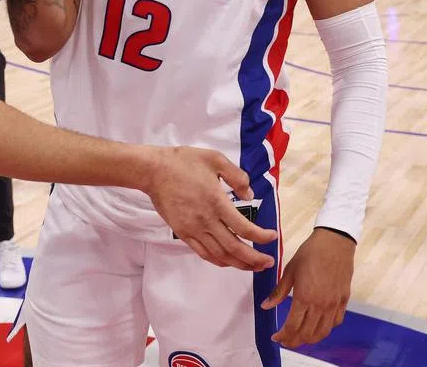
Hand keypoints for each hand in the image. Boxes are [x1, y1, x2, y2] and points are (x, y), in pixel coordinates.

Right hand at [145, 146, 277, 270]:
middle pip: (235, 248)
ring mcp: (193, 229)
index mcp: (217, 202)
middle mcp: (207, 221)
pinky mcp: (183, 233)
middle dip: (254, 259)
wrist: (153, 171)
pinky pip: (203, 253)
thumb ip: (237, 176)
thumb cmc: (184, 162)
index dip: (262, 236)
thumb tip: (249, 195)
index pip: (245, 228)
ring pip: (220, 255)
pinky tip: (228, 262)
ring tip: (253, 266)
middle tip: (268, 262)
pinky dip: (219, 261)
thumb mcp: (215, 159)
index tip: (273, 236)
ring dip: (239, 264)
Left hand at [262, 227, 355, 347]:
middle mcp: (321, 305)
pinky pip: (335, 322)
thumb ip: (278, 292)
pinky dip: (325, 329)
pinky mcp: (343, 301)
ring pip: (322, 332)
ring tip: (299, 337)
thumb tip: (266, 305)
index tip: (276, 337)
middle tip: (285, 340)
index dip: (283, 336)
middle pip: (307, 334)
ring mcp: (334, 304)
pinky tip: (318, 326)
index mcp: (305, 297)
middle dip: (294, 341)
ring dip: (309, 339)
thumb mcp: (290, 270)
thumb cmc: (310, 253)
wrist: (334, 242)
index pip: (292, 326)